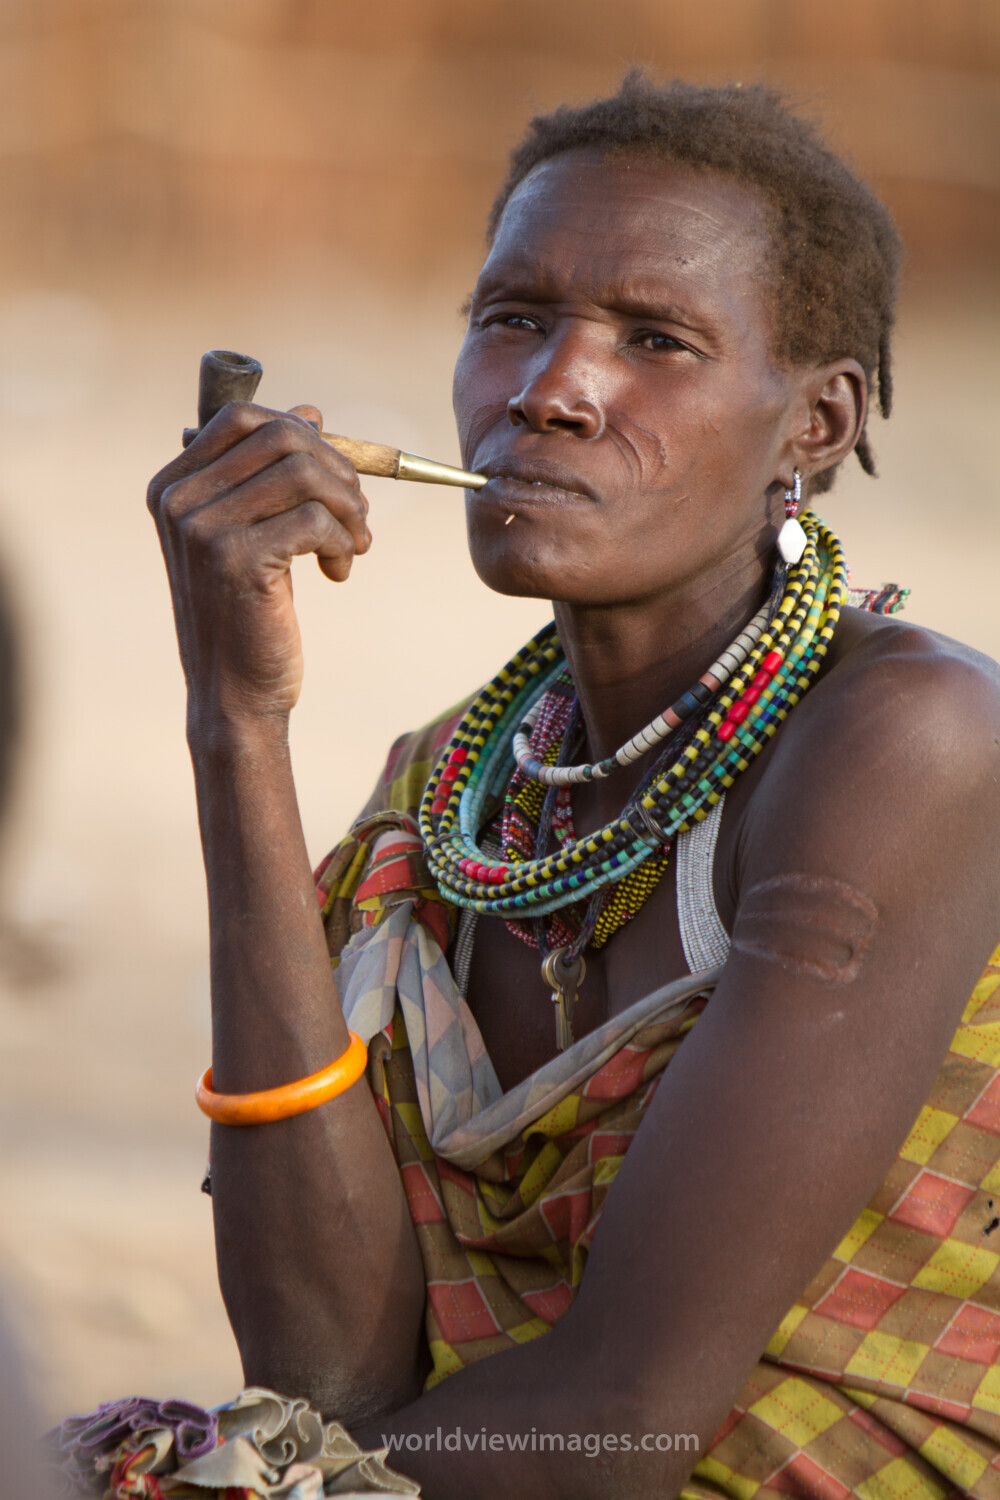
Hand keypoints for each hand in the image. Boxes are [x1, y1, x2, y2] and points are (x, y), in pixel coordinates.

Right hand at [147, 401, 371, 734]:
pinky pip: (316, 520)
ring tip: (354, 546)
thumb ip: (269, 476)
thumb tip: (309, 412)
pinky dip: (344, 543)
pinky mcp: (236, 559)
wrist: (235, 693)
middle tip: (356, 516)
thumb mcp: (252, 535)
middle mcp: (179, 500)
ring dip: (348, 509)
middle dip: (337, 470)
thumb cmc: (248, 614)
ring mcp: (202, 528)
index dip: (302, 434)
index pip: (243, 418)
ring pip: (305, 474)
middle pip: (281, 437)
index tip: (333, 477)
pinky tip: (338, 573)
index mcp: (173, 486)